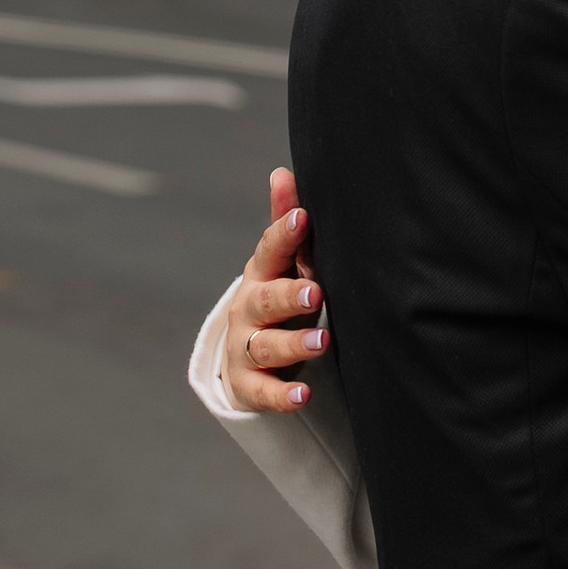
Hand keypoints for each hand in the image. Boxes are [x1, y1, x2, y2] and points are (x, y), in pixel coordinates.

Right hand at [225, 164, 327, 414]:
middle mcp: (248, 309)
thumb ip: (286, 224)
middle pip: (265, 300)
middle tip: (316, 292)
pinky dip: (281, 396)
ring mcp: (244, 348)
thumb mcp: (283, 264)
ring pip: (266, 346)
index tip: (305, 218)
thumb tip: (283, 171)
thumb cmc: (279, 297)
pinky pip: (263, 392)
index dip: (285, 234)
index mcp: (261, 274)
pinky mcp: (249, 386)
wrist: (249, 358)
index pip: (269, 251)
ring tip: (323, 341)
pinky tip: (303, 397)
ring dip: (294, 343)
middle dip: (289, 295)